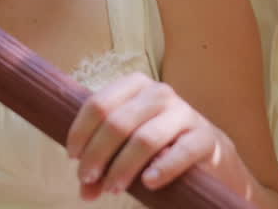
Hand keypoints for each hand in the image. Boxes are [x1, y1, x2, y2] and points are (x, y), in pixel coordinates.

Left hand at [65, 72, 229, 199]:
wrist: (205, 150)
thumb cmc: (155, 145)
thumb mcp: (125, 147)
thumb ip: (103, 164)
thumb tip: (85, 191)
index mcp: (134, 86)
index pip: (98, 104)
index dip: (81, 131)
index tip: (73, 157)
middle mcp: (159, 93)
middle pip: (118, 122)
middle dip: (98, 153)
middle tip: (87, 178)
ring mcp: (184, 112)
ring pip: (145, 138)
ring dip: (124, 166)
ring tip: (113, 188)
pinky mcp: (204, 137)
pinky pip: (181, 151)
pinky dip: (163, 168)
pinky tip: (148, 183)